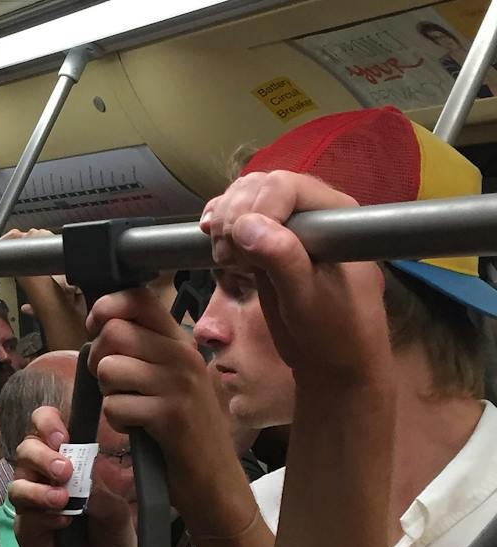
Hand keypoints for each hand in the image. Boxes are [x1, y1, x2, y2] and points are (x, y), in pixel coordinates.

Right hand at [9, 408, 137, 546]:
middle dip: (43, 456)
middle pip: (25, 449)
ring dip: (39, 489)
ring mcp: (31, 504)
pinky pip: (23, 516)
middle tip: (66, 471)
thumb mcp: (117, 509)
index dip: (46, 422)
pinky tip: (64, 523)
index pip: (44, 427)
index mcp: (67, 460)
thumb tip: (80, 471)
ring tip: (63, 501)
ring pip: (17, 483)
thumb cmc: (113, 538)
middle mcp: (43, 477)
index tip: (63, 436)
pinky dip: (42, 516)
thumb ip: (99, 488)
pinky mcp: (25, 530)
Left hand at [84, 288, 235, 511]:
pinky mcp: (170, 415)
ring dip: (107, 393)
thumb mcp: (168, 376)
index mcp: (180, 340)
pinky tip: (137, 427)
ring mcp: (179, 384)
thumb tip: (99, 321)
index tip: (96, 327)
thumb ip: (141, 346)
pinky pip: (115, 406)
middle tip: (113, 383)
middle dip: (98, 359)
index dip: (106, 307)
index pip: (138, 298)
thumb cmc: (181, 424)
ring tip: (130, 405)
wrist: (212, 476)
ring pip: (109, 369)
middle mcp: (182, 355)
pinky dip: (117, 421)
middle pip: (114, 332)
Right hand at [200, 170, 388, 383]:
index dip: (258, 209)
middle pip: (259, 185)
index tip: (244, 254)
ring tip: (226, 260)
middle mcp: (311, 211)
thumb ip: (282, 259)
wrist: (331, 361)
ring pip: (242, 196)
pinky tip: (212, 242)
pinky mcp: (266, 240)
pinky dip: (217, 225)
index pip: (286, 186)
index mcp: (334, 217)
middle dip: (233, 216)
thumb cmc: (333, 333)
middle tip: (229, 260)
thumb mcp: (308, 300)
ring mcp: (287, 224)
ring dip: (222, 222)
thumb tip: (245, 226)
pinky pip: (234, 215)